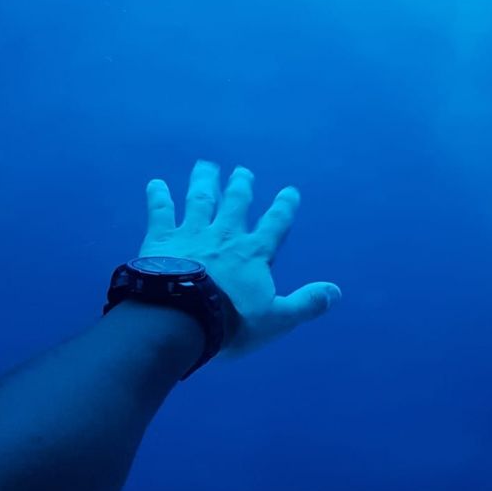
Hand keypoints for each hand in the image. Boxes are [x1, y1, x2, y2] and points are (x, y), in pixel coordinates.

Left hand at [138, 159, 341, 355]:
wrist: (181, 320)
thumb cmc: (230, 323)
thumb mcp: (276, 319)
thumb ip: (305, 303)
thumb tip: (335, 292)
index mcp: (254, 253)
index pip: (275, 224)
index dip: (284, 207)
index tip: (290, 191)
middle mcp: (225, 235)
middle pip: (236, 204)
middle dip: (241, 187)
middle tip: (242, 171)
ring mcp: (192, 234)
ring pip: (201, 200)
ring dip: (204, 183)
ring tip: (205, 167)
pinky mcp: (162, 240)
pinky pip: (160, 212)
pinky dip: (158, 197)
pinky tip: (156, 184)